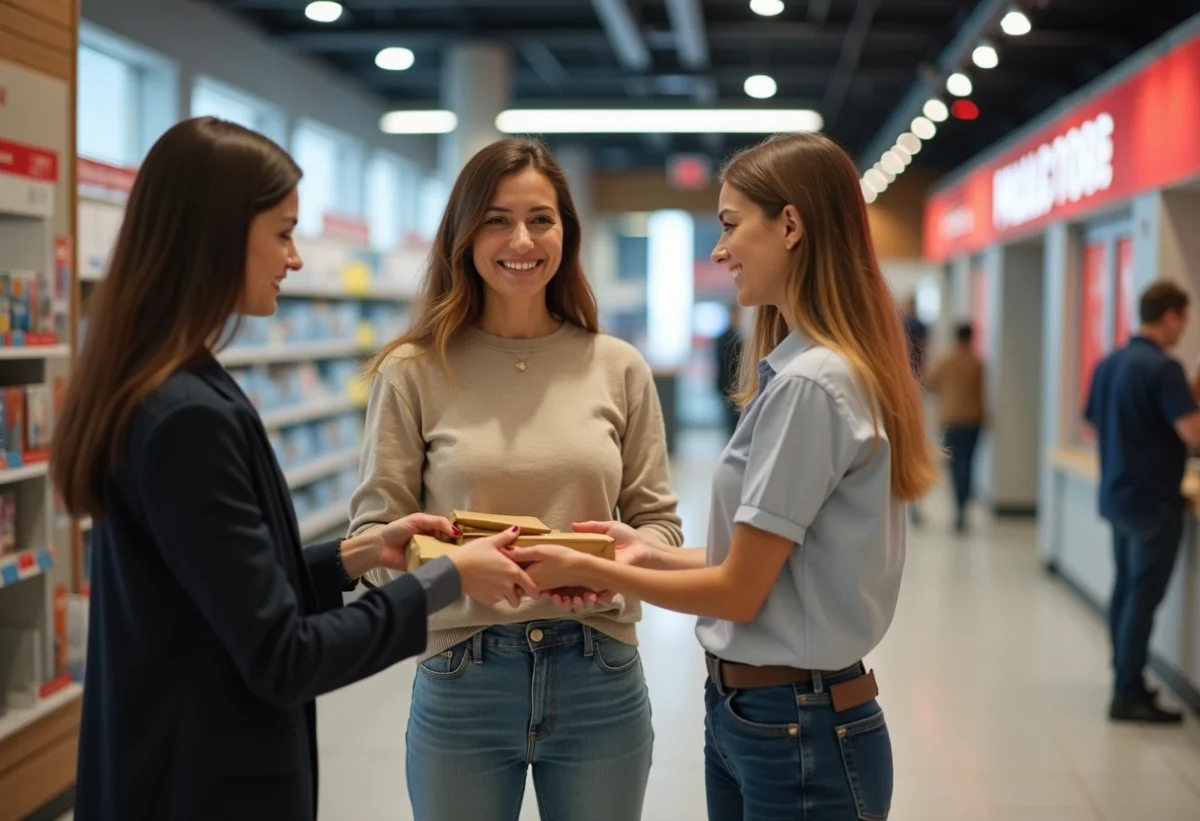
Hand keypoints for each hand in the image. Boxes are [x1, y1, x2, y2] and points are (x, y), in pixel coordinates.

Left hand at [374, 513, 461, 572]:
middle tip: (467, 550)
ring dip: (450, 558)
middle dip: (457, 547)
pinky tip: (449, 568)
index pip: (449, 531)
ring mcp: (428, 555)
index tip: (468, 537)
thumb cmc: (397, 530)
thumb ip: (437, 522)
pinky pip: (434, 567)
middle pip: (449, 545)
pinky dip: (440, 567)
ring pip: (444, 556)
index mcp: (432, 530)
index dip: (458, 534)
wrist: (380, 547)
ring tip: (461, 560)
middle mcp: (432, 542)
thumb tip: (457, 532)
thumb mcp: (418, 520)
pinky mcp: (423, 567)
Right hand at [451, 527, 538, 607]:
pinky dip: (493, 596)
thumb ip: (505, 537)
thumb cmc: (472, 554)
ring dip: (505, 595)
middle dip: (517, 595)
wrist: (454, 570)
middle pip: (518, 598)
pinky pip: (494, 601)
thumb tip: (516, 529)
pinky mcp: (486, 600)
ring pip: (506, 599)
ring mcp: (497, 595)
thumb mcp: (489, 542)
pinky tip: (486, 586)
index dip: (533, 590)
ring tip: (496, 584)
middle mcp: (507, 585)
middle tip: (512, 587)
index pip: (530, 586)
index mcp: (512, 571)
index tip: (534, 591)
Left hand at [506, 544, 597, 605]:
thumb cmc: (562, 557)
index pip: (508, 575)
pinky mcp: (547, 587)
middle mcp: (532, 586)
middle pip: (514, 582)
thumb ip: (522, 553)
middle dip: (508, 575)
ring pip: (523, 584)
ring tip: (518, 565)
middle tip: (506, 562)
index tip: (500, 557)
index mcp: (527, 577)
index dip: (502, 567)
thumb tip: (504, 551)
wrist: (582, 568)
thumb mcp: (540, 551)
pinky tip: (533, 568)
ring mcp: (540, 588)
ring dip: (518, 577)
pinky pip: (533, 585)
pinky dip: (529, 579)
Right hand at [539, 522, 660, 607]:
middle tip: (551, 595)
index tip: (545, 579)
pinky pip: (598, 598)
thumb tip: (572, 525)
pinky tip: (586, 598)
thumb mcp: (609, 528)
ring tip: (564, 599)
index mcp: (590, 558)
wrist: (647, 549)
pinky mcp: (611, 587)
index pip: (569, 570)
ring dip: (571, 599)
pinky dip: (591, 600)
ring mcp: (601, 582)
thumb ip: (591, 527)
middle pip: (570, 587)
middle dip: (559, 594)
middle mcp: (593, 572)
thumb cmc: (630, 538)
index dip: (556, 576)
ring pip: (581, 596)